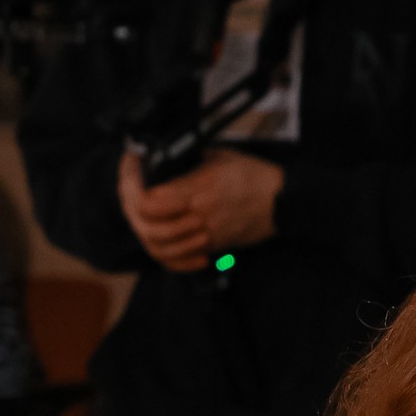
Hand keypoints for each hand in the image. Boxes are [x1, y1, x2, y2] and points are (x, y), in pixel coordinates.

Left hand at [117, 148, 283, 273]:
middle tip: (134, 194)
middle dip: (135, 211)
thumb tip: (167, 160)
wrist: (282, 201)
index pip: (149, 201)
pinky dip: (169, 254)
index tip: (135, 174)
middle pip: (149, 226)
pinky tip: (165, 242)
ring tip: (145, 216)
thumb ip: (189, 161)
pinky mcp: (213, 247)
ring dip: (148, 233)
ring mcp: (205, 235)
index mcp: (197, 189)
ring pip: (161, 247)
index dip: (135, 188)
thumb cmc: (254, 177)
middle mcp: (198, 215)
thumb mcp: (218, 156)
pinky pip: (181, 258)